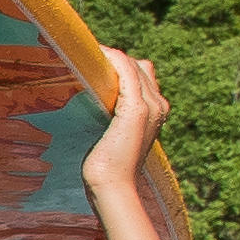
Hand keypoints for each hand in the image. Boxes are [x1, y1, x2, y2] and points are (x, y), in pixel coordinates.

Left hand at [81, 47, 166, 197]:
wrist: (112, 186)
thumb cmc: (106, 166)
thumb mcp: (111, 135)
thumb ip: (110, 117)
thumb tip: (91, 106)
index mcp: (156, 111)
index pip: (141, 73)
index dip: (118, 65)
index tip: (91, 60)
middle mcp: (159, 106)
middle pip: (137, 66)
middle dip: (111, 59)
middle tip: (80, 54)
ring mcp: (151, 106)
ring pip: (131, 65)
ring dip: (108, 56)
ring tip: (83, 52)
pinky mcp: (137, 110)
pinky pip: (125, 71)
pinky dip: (111, 59)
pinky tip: (94, 55)